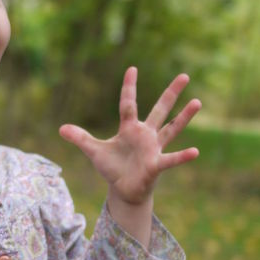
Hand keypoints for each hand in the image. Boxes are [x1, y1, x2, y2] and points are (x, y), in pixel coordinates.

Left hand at [59, 66, 200, 205]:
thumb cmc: (113, 168)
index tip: (133, 68)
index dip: (129, 87)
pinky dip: (182, 156)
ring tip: (198, 101)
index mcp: (129, 129)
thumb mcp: (94, 152)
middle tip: (184, 75)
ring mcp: (153, 148)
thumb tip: (61, 128)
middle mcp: (145, 135)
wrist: (124, 190)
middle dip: (171, 93)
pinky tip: (196, 152)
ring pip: (172, 129)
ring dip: (184, 116)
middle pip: (160, 109)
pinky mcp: (156, 164)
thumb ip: (81, 138)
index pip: (128, 104)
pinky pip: (171, 159)